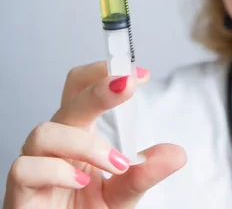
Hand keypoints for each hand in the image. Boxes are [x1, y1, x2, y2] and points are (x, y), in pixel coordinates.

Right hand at [3, 61, 186, 207]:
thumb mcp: (123, 193)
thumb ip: (145, 173)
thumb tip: (177, 153)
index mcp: (79, 132)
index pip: (83, 87)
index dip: (104, 73)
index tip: (138, 74)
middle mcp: (56, 142)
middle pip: (68, 97)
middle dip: (98, 88)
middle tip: (127, 85)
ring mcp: (35, 163)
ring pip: (45, 131)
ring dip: (85, 144)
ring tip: (114, 163)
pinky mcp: (19, 191)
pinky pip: (26, 168)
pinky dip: (56, 171)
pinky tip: (79, 181)